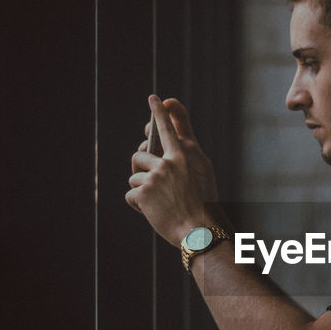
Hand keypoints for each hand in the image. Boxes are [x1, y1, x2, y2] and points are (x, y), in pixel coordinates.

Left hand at [125, 95, 220, 244]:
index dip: (160, 113)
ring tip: (158, 203)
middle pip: (138, 157)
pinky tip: (152, 212)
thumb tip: (166, 151)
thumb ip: (182, 157)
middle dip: (140, 170)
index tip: (155, 99)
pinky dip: (137, 205)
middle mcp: (167, 164)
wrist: (197, 230)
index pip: (169, 129)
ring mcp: (154, 178)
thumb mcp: (200, 175)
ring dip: (140, 191)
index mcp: (182, 158)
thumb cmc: (200, 205)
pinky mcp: (142, 193)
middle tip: (153, 186)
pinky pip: (130, 195)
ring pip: (133, 178)